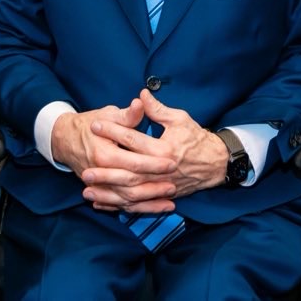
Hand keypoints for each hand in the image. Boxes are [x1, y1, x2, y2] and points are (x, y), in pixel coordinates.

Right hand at [51, 101, 176, 212]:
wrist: (65, 138)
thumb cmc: (90, 124)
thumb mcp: (108, 114)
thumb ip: (127, 114)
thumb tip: (141, 103)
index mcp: (104, 153)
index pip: (133, 162)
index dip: (153, 163)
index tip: (172, 163)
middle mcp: (101, 173)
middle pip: (131, 185)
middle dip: (154, 187)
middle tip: (174, 186)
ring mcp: (99, 184)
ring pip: (127, 199)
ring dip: (149, 203)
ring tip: (169, 202)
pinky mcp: (100, 190)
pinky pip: (121, 205)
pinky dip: (137, 208)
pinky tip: (153, 209)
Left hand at [74, 90, 227, 212]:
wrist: (215, 163)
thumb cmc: (196, 138)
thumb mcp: (179, 119)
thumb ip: (157, 109)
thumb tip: (141, 96)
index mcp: (164, 149)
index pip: (133, 139)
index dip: (113, 131)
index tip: (95, 125)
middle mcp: (161, 170)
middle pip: (127, 170)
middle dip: (105, 168)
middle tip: (85, 163)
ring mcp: (161, 186)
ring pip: (129, 191)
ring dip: (107, 191)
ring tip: (87, 188)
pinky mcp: (161, 195)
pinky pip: (136, 204)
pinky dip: (118, 205)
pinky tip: (102, 204)